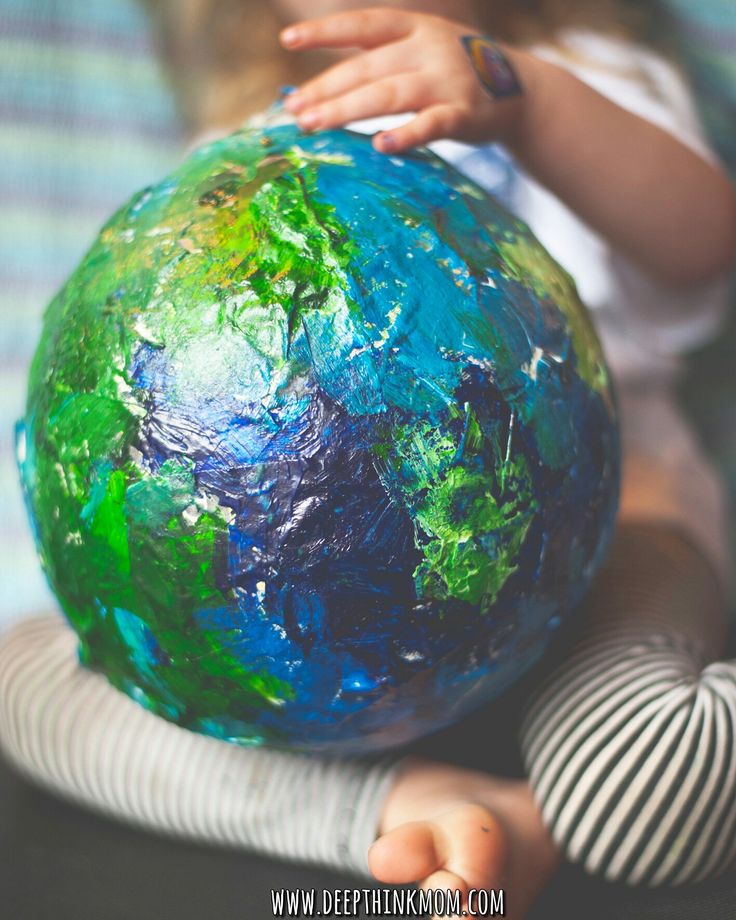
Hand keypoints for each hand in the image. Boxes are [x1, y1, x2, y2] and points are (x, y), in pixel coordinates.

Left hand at [279, 7, 535, 152]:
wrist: (520, 91)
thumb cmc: (454, 74)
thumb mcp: (420, 51)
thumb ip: (379, 63)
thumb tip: (321, 91)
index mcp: (414, 27)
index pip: (362, 25)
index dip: (325, 32)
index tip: (288, 41)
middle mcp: (427, 48)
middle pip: (366, 69)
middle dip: (326, 90)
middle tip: (294, 112)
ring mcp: (446, 80)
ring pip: (388, 95)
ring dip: (346, 110)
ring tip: (313, 125)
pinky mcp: (463, 114)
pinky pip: (431, 125)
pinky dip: (406, 135)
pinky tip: (381, 145)